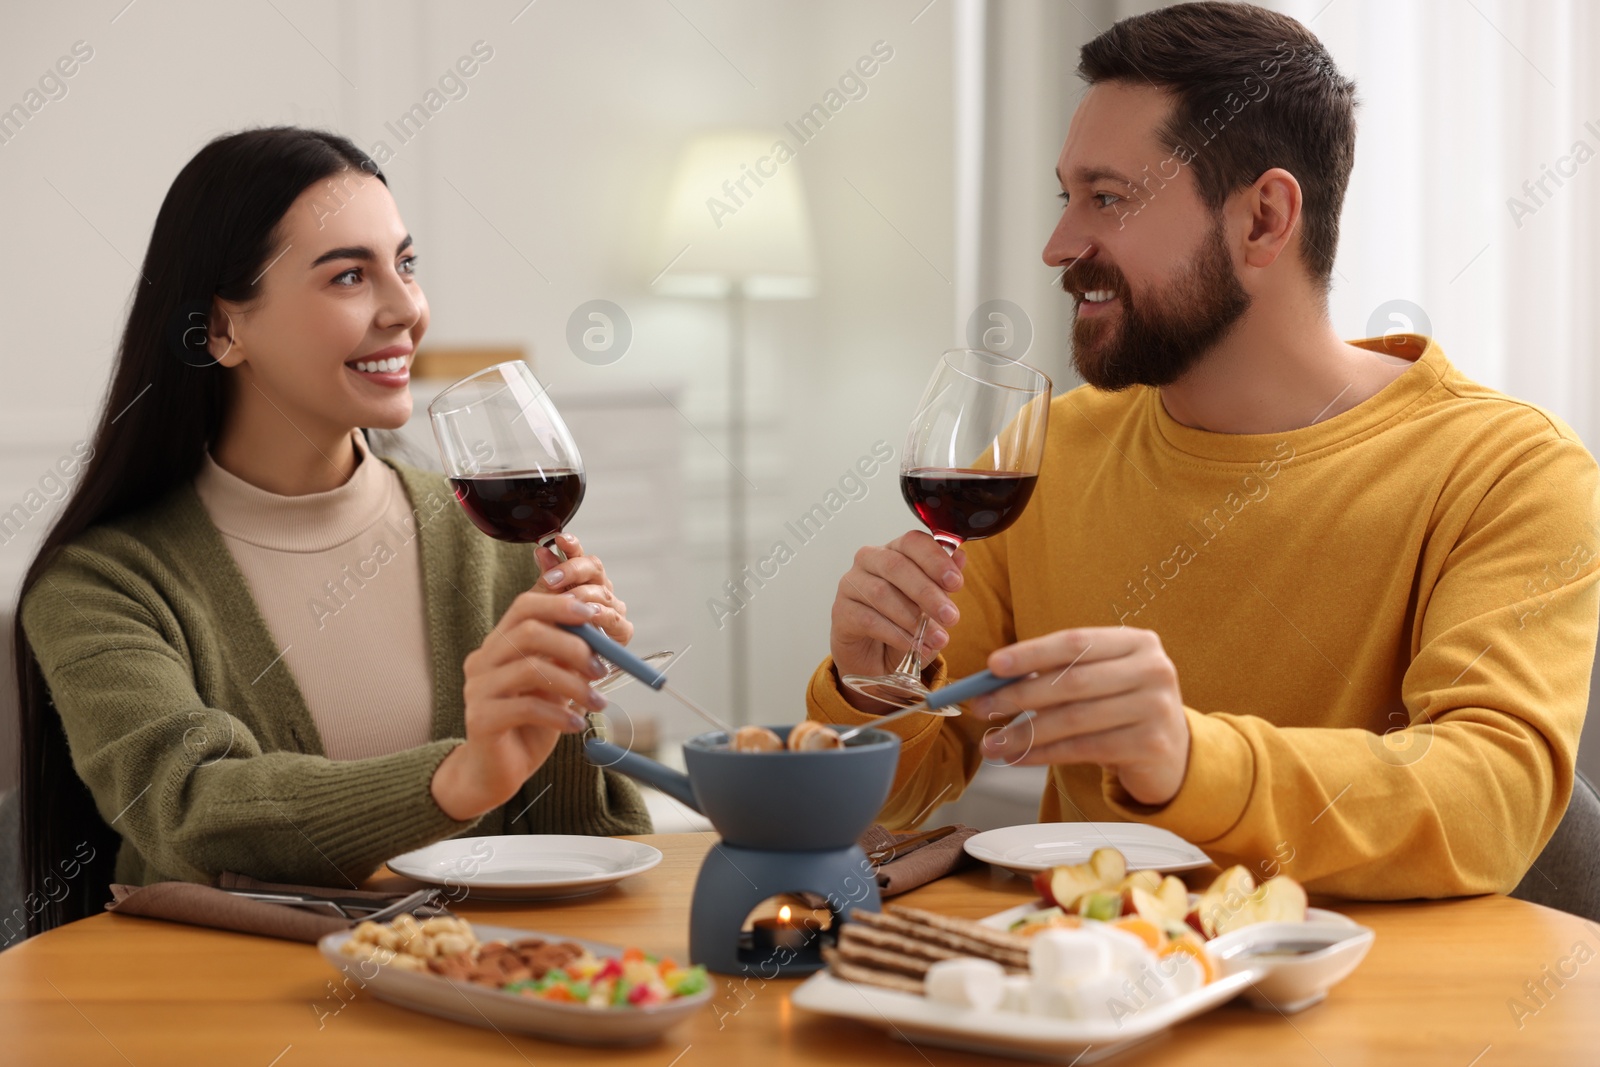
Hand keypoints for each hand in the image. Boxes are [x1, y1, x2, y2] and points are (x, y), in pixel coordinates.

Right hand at [430, 592, 609, 820]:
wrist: (495, 773)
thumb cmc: (529, 726)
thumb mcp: (554, 687)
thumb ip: (568, 661)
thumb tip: (602, 639)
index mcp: (498, 645)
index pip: (524, 607)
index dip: (560, 605)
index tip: (593, 615)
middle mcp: (482, 660)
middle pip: (527, 632)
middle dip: (573, 646)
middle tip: (602, 669)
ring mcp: (476, 689)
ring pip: (530, 669)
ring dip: (574, 685)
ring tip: (598, 703)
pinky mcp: (480, 719)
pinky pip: (525, 707)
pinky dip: (559, 715)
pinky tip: (577, 725)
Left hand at [534, 532, 631, 644]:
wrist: (552, 669)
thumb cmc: (549, 634)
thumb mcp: (542, 603)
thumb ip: (547, 577)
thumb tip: (542, 550)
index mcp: (582, 580)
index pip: (580, 555)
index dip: (572, 546)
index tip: (560, 540)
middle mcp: (600, 590)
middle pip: (594, 568)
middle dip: (572, 570)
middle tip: (551, 579)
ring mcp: (612, 609)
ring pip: (603, 592)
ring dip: (584, 595)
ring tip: (566, 600)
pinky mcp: (622, 632)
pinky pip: (616, 620)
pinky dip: (603, 615)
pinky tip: (590, 614)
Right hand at [829, 530, 967, 712]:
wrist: (876, 657)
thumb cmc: (903, 622)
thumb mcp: (930, 603)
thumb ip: (943, 580)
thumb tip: (961, 557)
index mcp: (895, 550)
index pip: (913, 542)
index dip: (935, 560)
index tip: (956, 583)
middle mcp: (869, 561)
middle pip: (896, 567)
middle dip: (927, 593)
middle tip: (951, 617)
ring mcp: (851, 584)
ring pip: (881, 593)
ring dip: (913, 619)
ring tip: (936, 639)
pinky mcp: (841, 612)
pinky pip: (868, 619)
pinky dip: (895, 635)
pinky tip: (913, 646)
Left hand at [974, 627, 1189, 805]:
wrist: (1171, 753)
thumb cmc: (1120, 708)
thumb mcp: (1098, 681)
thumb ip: (1056, 674)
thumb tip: (992, 682)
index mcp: (1137, 642)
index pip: (1075, 642)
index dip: (1031, 653)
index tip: (992, 666)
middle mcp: (1153, 669)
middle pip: (1072, 682)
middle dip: (1018, 696)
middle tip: (981, 708)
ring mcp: (1156, 708)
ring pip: (1074, 719)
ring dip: (1024, 732)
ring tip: (992, 742)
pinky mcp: (1151, 745)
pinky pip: (1084, 748)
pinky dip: (1044, 753)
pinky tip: (1018, 758)